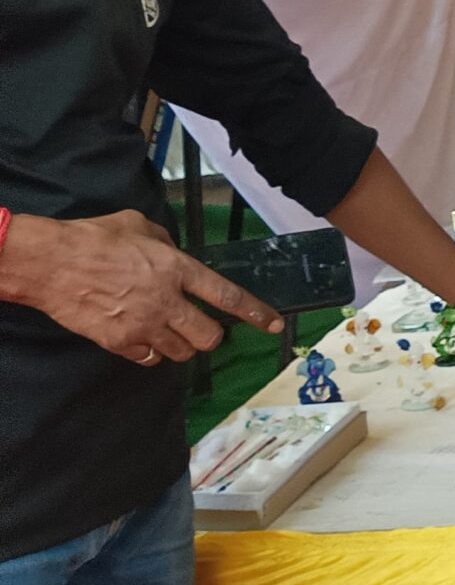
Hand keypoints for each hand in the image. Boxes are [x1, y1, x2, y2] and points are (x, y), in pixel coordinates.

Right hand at [0, 209, 282, 364]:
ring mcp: (142, 325)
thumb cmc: (92, 238)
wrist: (49, 263)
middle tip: (200, 328)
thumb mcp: (138, 225)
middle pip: (208, 336)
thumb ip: (165, 241)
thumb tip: (173, 251)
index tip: (274, 326)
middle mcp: (166, 300)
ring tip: (168, 331)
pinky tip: (143, 339)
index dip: (255, 313)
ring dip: (181, 345)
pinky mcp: (118, 343)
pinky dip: (151, 353)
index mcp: (176, 268)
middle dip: (211, 336)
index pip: (227, 296)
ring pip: (181, 353)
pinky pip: (149, 359)